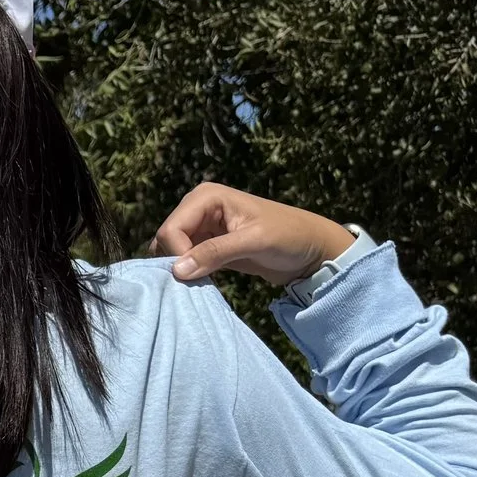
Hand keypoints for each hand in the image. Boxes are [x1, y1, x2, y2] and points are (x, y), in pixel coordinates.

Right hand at [152, 183, 356, 286]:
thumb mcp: (254, 242)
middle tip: (198, 279)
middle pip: (166, 239)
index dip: (177, 254)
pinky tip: (203, 280)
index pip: (171, 229)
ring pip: (172, 252)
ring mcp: (201, 228)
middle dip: (176, 261)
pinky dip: (188, 273)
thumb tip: (177, 270)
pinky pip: (184, 260)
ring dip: (181, 269)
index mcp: (207, 197)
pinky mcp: (207, 246)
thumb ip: (215, 252)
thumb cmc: (289, 236)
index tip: (197, 274)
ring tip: (202, 280)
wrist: (311, 249)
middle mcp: (198, 209)